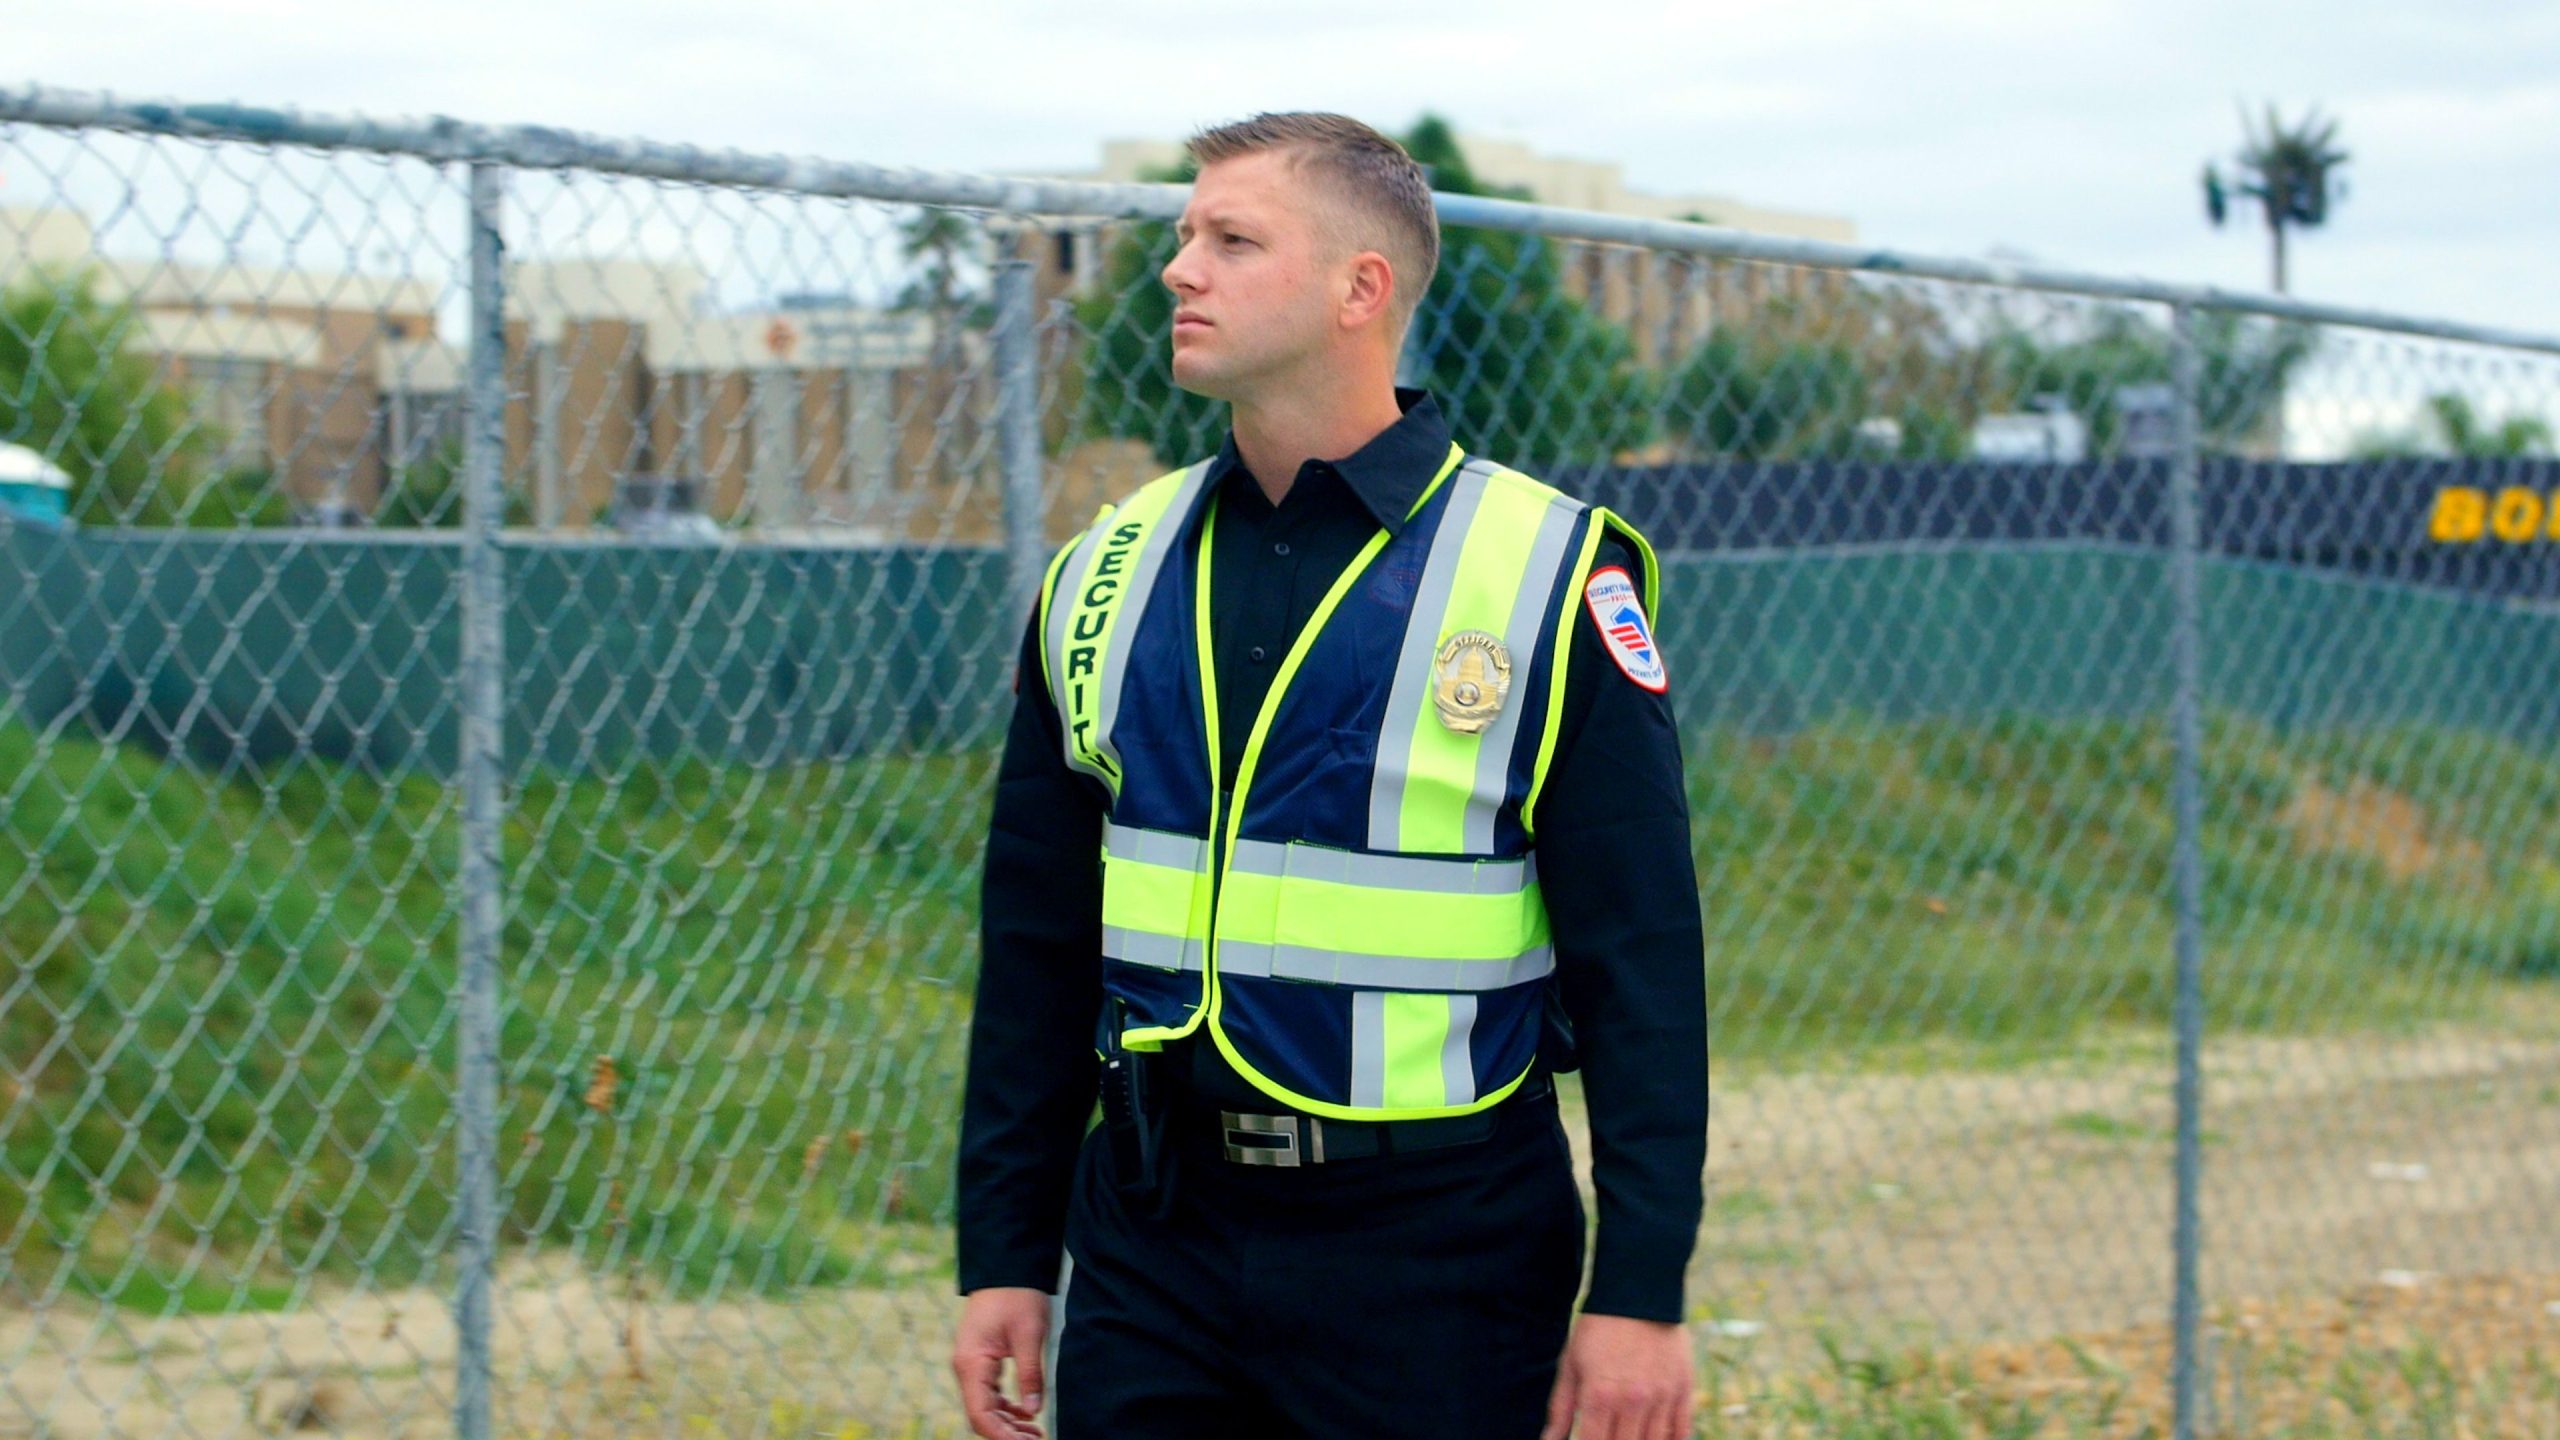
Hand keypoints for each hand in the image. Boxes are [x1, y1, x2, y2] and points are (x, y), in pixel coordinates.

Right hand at [952, 1286, 1050, 1439]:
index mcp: (972, 1363)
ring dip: (1008, 1423)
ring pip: (985, 1407)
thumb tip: (1034, 1411)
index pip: (981, 1415)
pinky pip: (989, 1394)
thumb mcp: (1030, 1335)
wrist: (1006, 1267)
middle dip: (1007, 1433)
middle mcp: (966, 1368)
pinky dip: (1006, 1407)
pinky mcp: (980, 1361)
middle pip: (981, 1415)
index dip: (1002, 1436)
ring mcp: (971, 1365)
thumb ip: (1030, 1374)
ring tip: (1036, 1433)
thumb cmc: (1017, 1296)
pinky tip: (1027, 1414)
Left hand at [1542, 1313, 1695, 1439]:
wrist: (1639, 1291)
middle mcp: (1632, 1400)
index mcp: (1599, 1395)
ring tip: (1629, 1435)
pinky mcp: (1683, 1389)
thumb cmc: (1598, 1329)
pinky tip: (1657, 1438)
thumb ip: (1560, 1407)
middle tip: (1608, 1435)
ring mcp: (1661, 1397)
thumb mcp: (1571, 1363)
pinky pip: (1681, 1432)